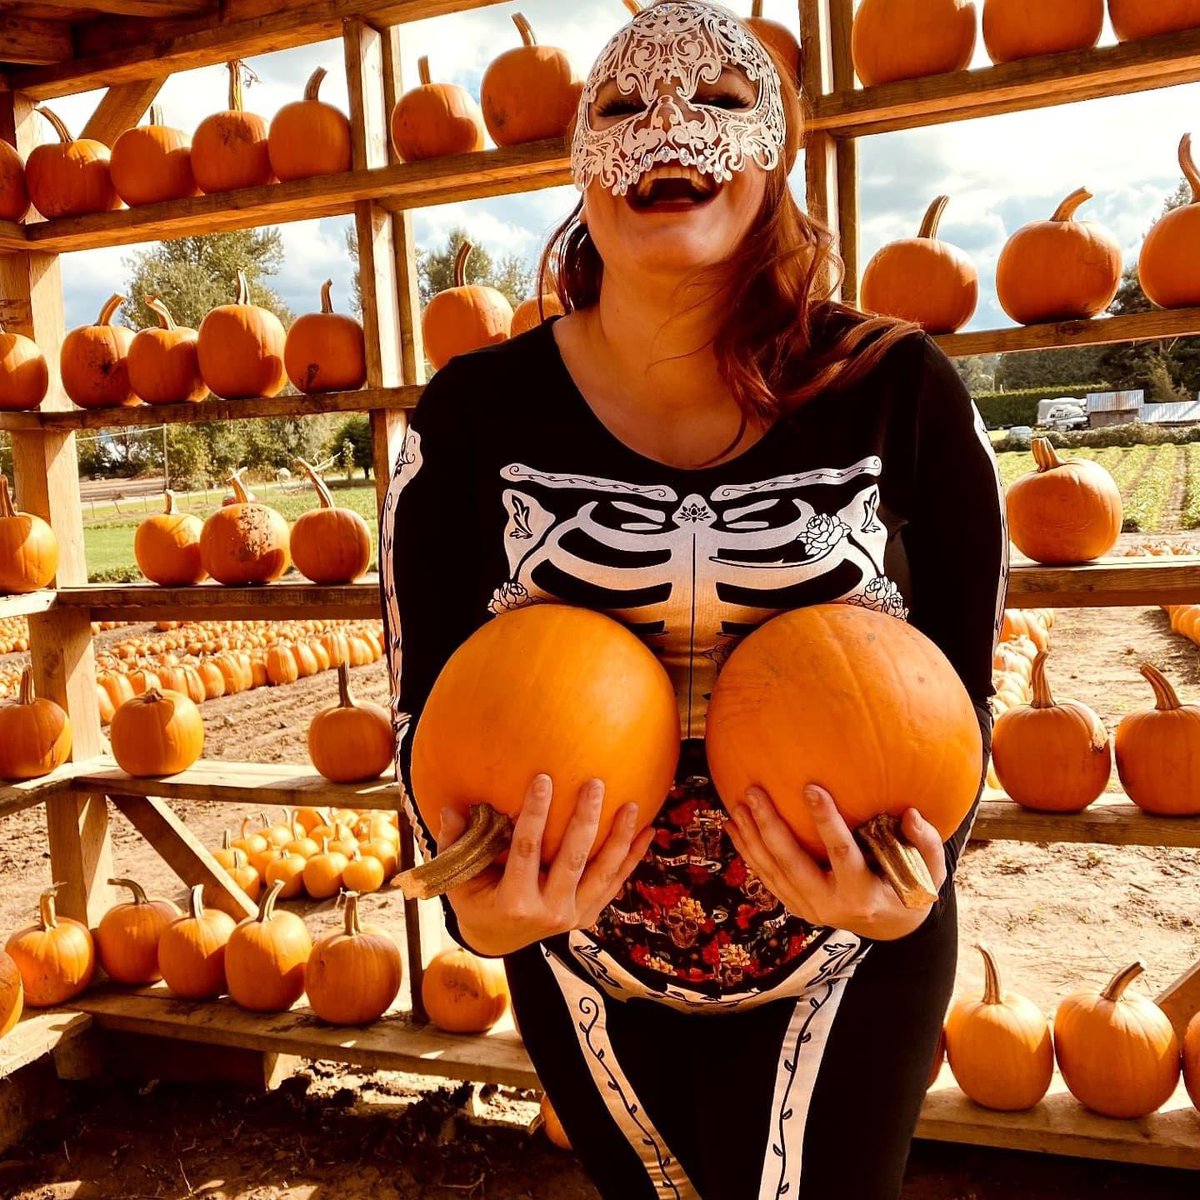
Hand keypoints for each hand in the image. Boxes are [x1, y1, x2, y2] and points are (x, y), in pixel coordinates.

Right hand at [436, 773, 654, 957]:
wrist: (499, 941)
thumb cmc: (476, 901)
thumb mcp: (459, 880)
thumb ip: (454, 844)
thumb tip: (450, 809)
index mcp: (515, 902)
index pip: (527, 850)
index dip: (536, 814)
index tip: (544, 779)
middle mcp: (549, 912)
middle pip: (572, 860)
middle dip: (585, 820)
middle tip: (595, 784)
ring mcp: (572, 916)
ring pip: (601, 873)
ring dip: (619, 838)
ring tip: (632, 805)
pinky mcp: (588, 915)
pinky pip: (614, 884)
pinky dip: (632, 858)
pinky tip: (647, 831)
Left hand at [724, 784, 946, 940]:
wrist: (890, 928)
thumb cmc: (910, 890)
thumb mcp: (928, 872)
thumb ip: (923, 843)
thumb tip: (910, 814)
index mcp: (863, 895)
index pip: (841, 853)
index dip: (826, 821)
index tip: (810, 787)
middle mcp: (829, 905)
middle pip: (792, 863)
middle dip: (770, 826)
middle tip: (753, 791)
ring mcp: (808, 908)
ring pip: (772, 871)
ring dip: (751, 837)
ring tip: (736, 804)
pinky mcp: (795, 906)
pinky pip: (766, 877)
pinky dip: (747, 851)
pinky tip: (733, 826)